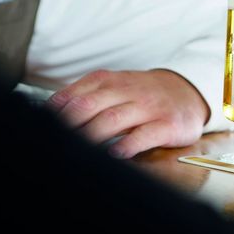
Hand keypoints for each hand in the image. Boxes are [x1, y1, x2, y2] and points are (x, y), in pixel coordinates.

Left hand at [47, 69, 209, 157]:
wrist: (189, 93)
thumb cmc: (146, 95)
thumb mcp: (119, 86)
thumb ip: (89, 95)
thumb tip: (51, 112)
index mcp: (114, 81)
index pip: (80, 92)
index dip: (59, 110)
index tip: (44, 126)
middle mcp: (131, 91)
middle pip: (92, 104)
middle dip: (70, 123)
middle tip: (56, 140)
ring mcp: (150, 107)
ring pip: (115, 118)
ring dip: (92, 134)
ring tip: (80, 148)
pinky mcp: (168, 125)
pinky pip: (145, 134)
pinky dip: (128, 144)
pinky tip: (115, 153)